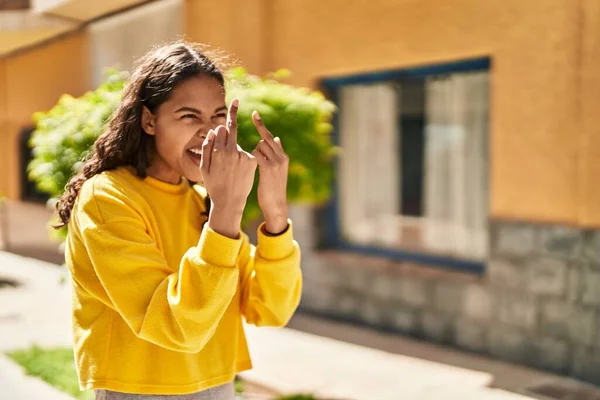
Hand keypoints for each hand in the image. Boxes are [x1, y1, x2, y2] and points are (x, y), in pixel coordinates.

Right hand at [201, 99, 256, 237]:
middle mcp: (232, 151)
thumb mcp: (204, 168)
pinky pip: (246, 155)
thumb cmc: (214, 185)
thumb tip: (213, 132)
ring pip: (237, 146)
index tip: (235, 101)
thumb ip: (207, 148)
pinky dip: (243, 160)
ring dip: (233, 152)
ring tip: (230, 171)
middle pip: (232, 130)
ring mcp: (243, 156)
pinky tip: (239, 172)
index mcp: (219, 150)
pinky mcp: (252, 162)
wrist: (229, 202)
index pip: (223, 128)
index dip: (227, 118)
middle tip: (236, 100)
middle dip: (233, 114)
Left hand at [251, 111, 288, 233]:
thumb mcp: (277, 169)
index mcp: (283, 156)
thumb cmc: (272, 188)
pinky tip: (249, 164)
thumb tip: (275, 138)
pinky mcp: (268, 168)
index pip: (270, 137)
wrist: (276, 204)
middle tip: (253, 114)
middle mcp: (281, 156)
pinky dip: (251, 156)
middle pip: (265, 139)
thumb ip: (275, 153)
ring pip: (259, 146)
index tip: (255, 113)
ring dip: (252, 152)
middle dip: (259, 128)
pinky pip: (256, 154)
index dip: (262, 126)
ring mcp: (276, 162)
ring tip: (253, 165)